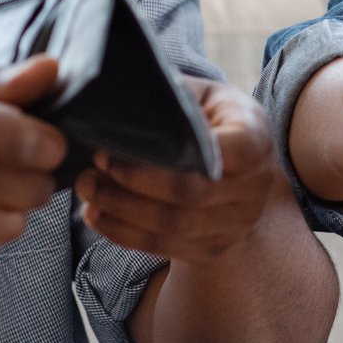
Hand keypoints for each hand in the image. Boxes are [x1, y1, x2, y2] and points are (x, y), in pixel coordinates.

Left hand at [75, 78, 277, 264]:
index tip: (112, 149)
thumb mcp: (199, 94)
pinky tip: (97, 215)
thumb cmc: (210, 118)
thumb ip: (168, 98)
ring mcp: (237, 224)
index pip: (221, 153)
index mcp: (255, 138)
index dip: (162, 158)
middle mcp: (254, 187)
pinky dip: (125, 233)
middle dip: (131, 185)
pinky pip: (165, 247)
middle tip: (89, 169)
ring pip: (172, 226)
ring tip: (87, 191)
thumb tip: (110, 97)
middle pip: (189, 194)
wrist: (238, 164)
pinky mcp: (214, 248)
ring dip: (121, 212)